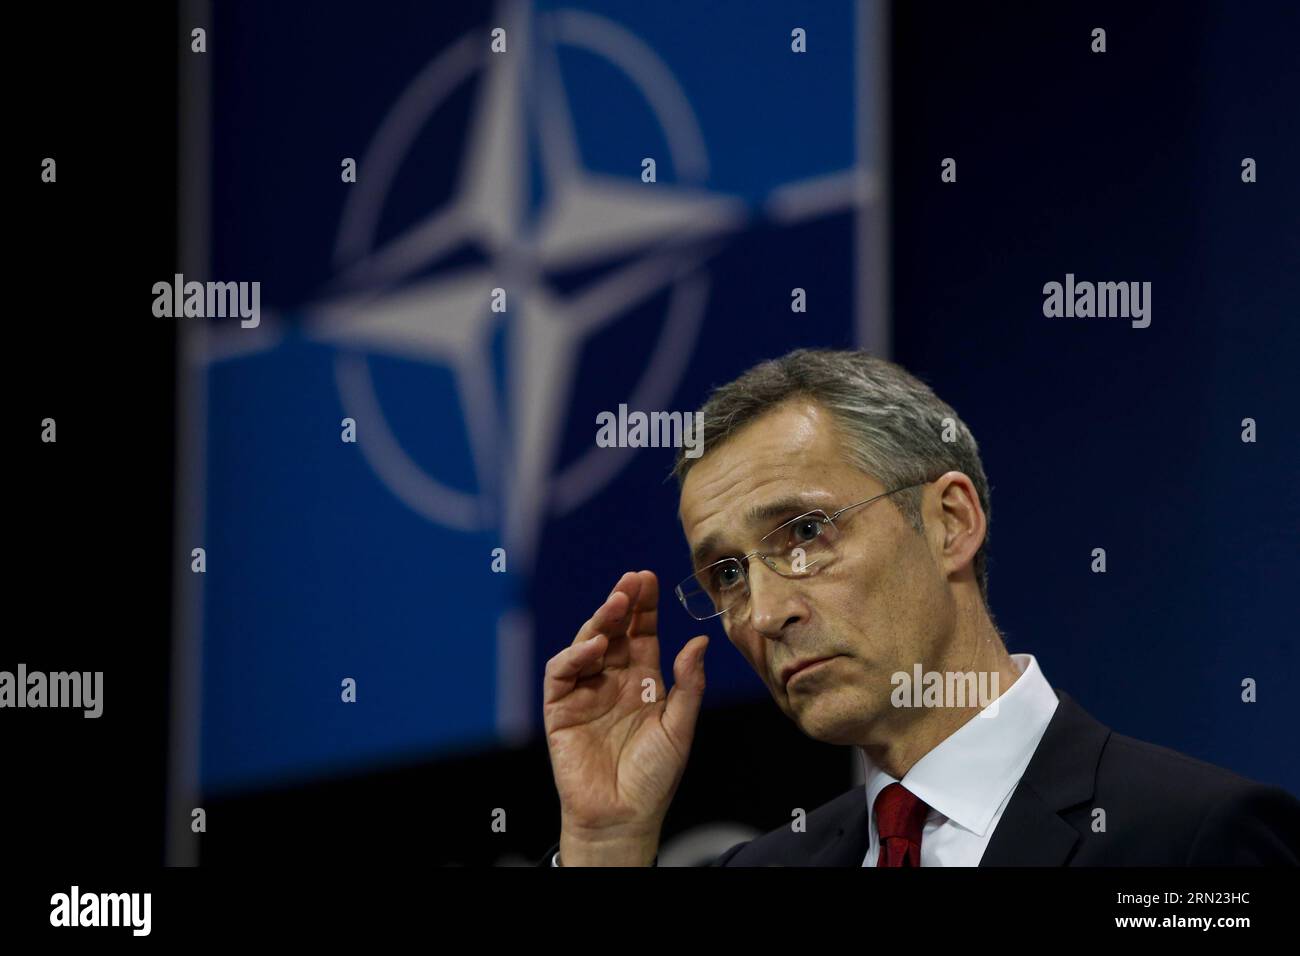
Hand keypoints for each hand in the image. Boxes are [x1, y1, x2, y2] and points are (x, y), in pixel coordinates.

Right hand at [543, 570, 708, 864]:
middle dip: (622, 603)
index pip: (641, 633)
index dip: (644, 607)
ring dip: (600, 620)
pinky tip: (596, 645)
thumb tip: (699, 641)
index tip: (649, 579)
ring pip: (587, 643)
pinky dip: (576, 655)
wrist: (623, 816)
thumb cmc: (654, 777)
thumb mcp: (680, 727)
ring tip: (617, 602)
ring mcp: (585, 692)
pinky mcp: (560, 708)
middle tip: (632, 580)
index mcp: (643, 680)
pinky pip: (562, 673)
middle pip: (614, 631)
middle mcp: (613, 680)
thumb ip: (689, 684)